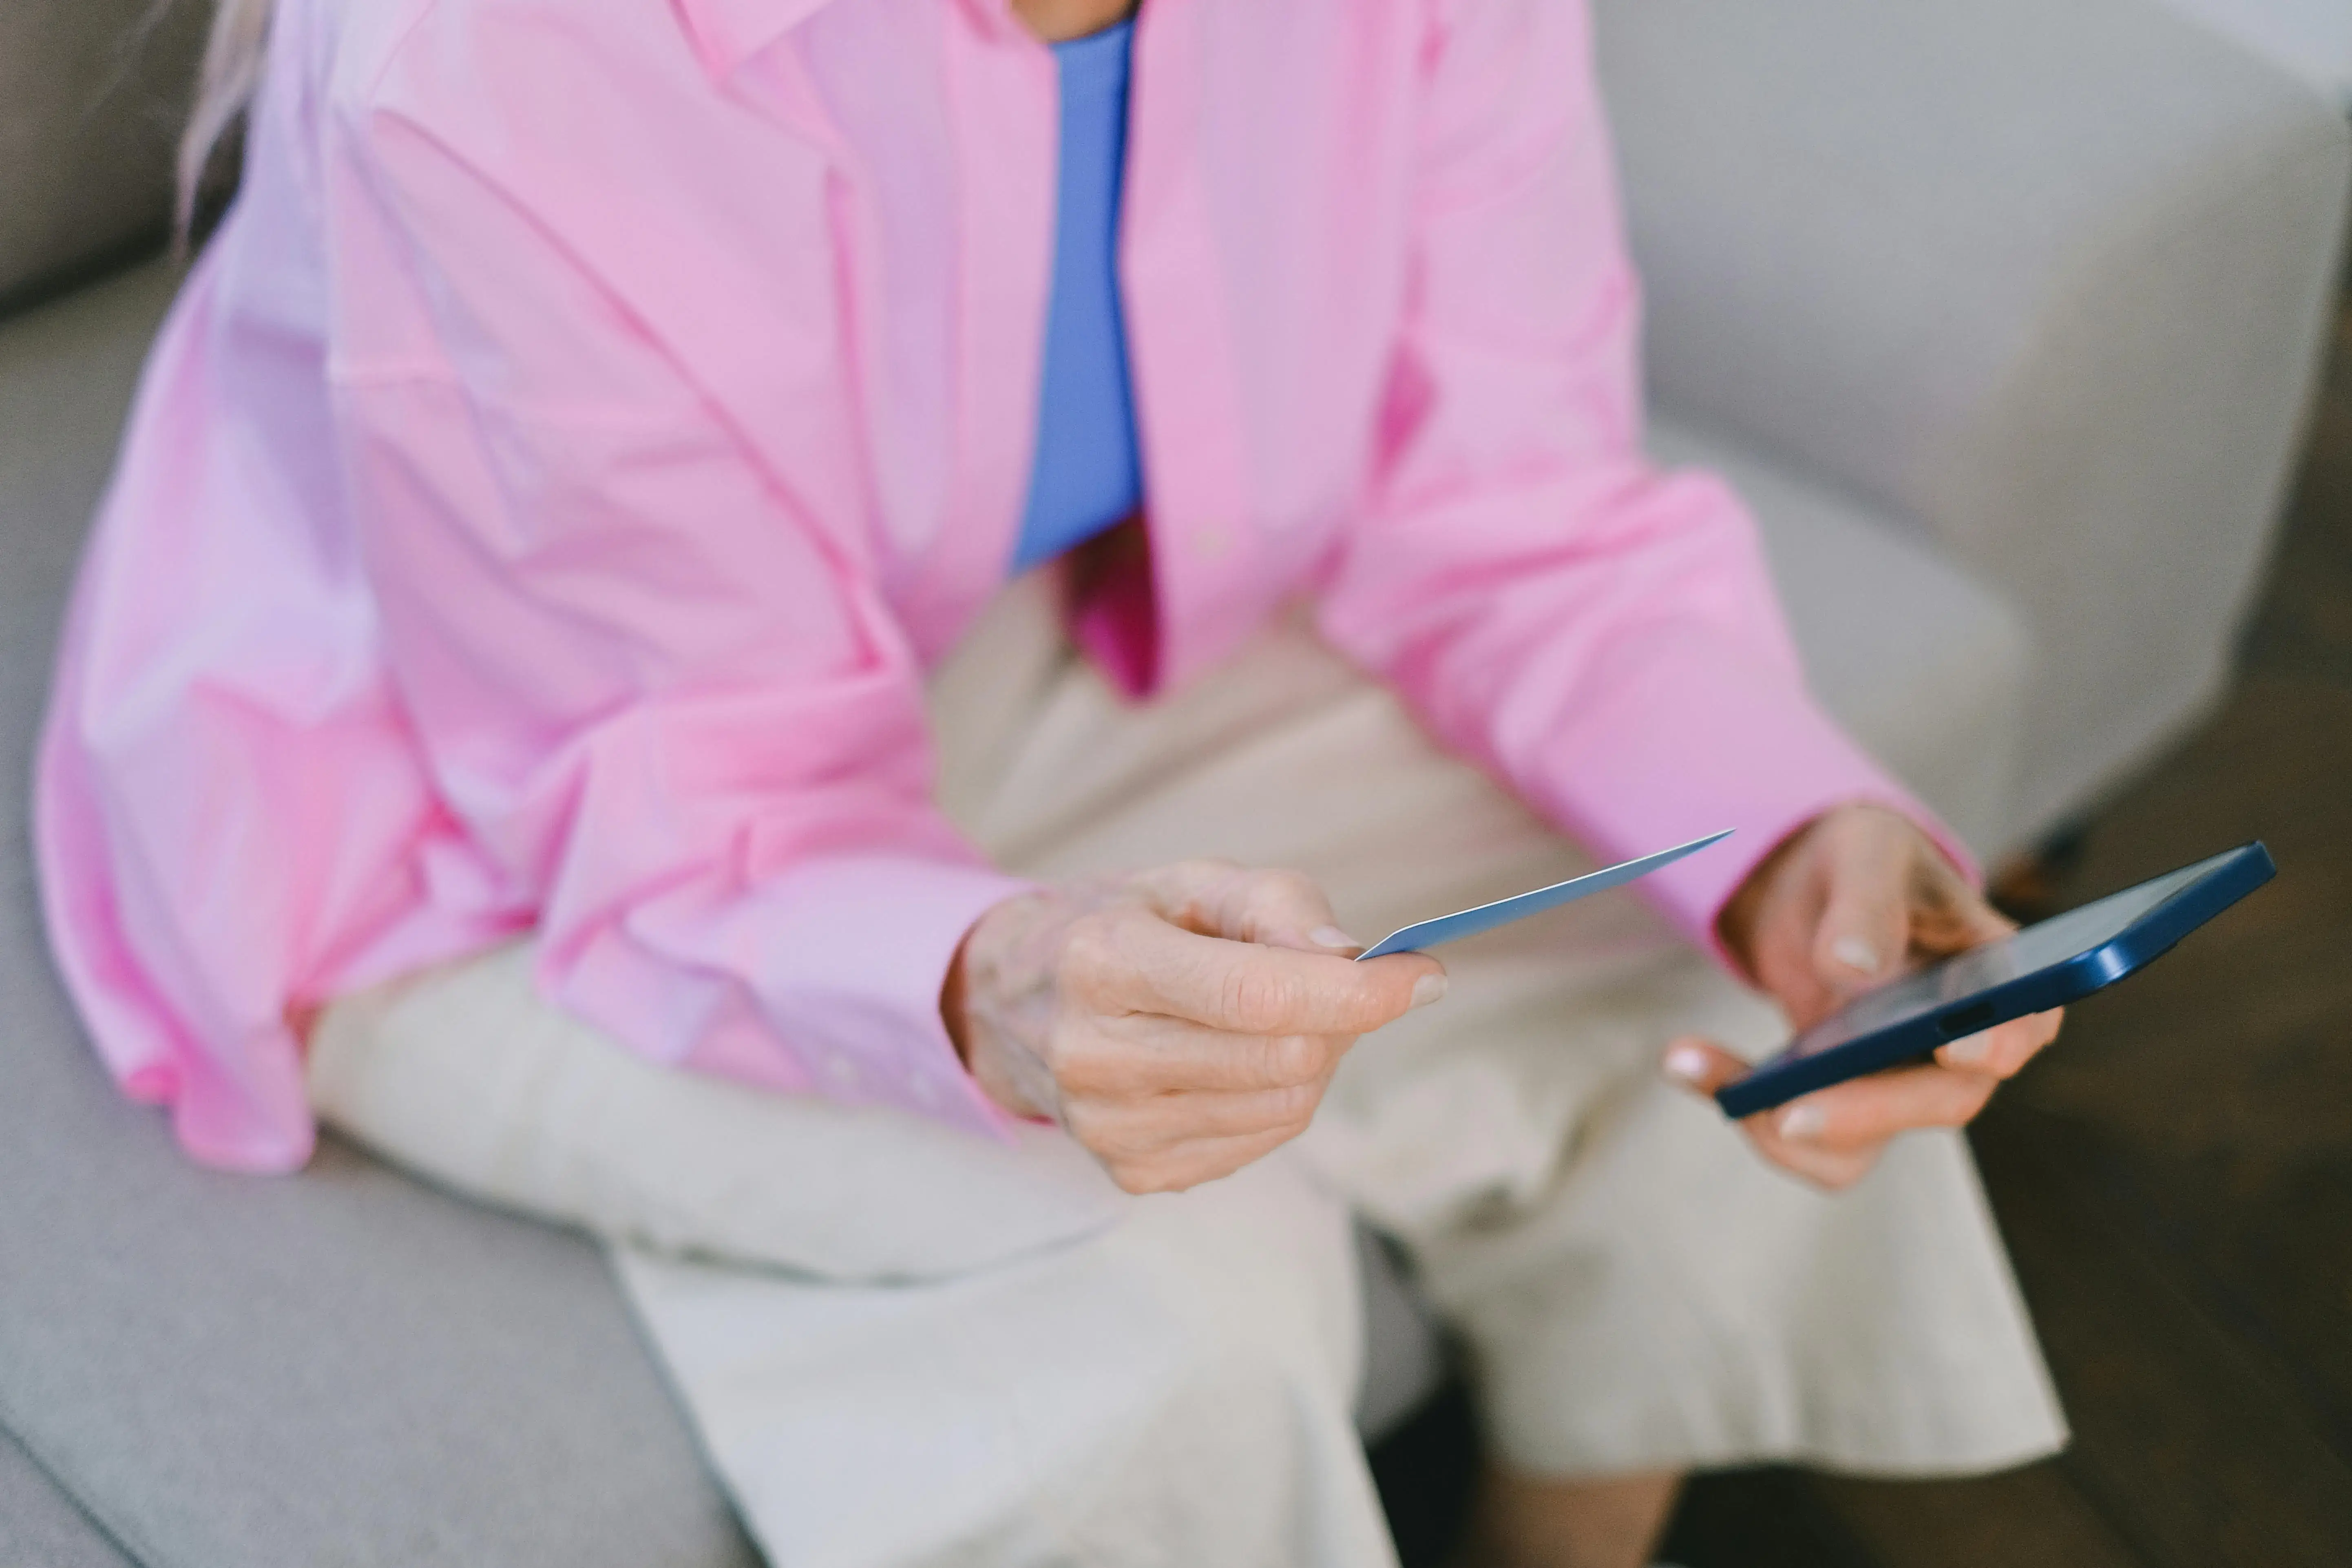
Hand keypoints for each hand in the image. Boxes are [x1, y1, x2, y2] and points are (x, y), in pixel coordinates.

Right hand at [944, 861, 1446, 1193]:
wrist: (1018, 999)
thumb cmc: (1127, 925)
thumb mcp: (1194, 882)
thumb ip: (1278, 904)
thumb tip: (1356, 957)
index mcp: (1104, 963)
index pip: (1259, 996)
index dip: (1357, 990)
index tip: (1426, 975)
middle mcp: (1094, 1054)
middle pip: (1284, 1057)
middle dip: (1336, 1018)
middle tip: (1328, 982)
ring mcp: (1108, 1127)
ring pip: (1284, 1107)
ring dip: (1311, 1058)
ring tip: (1271, 1018)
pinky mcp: (1132, 1173)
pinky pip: (1259, 1144)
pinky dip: (1276, 1099)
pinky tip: (1236, 1062)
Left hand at [1664, 803, 2061, 1187]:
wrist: (1812, 886)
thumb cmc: (1862, 860)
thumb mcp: (1864, 852)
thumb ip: (1865, 902)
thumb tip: (1852, 967)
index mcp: (1995, 975)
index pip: (2024, 1023)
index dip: (2000, 1043)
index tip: (1959, 1048)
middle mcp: (1961, 1043)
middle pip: (1940, 1101)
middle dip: (1864, 1112)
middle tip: (1786, 1113)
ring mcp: (1901, 1080)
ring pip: (1863, 1144)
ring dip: (1782, 1128)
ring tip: (1705, 1072)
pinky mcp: (1844, 1097)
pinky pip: (1803, 1134)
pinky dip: (1744, 1108)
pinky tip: (1689, 1061)